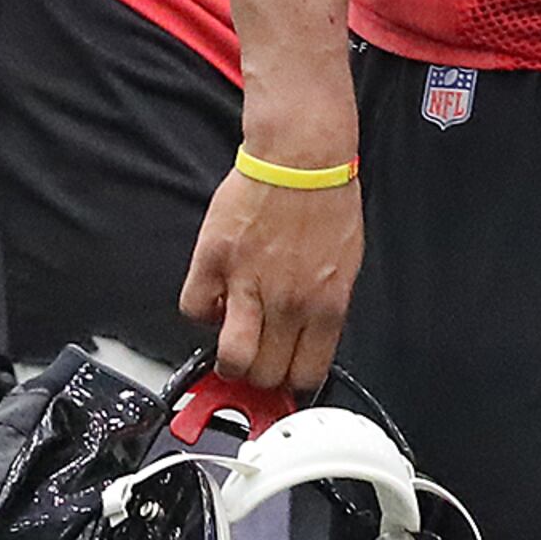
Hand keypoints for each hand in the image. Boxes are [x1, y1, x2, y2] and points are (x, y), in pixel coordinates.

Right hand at [180, 113, 363, 392]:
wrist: (301, 156)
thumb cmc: (326, 201)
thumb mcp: (345, 264)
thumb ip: (325, 307)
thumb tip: (308, 338)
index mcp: (327, 306)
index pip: (307, 373)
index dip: (292, 383)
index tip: (283, 379)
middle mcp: (288, 302)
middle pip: (266, 373)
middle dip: (259, 375)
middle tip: (254, 362)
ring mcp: (248, 283)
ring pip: (231, 356)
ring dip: (228, 360)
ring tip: (231, 345)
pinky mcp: (215, 261)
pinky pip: (194, 310)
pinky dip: (201, 312)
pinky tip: (214, 299)